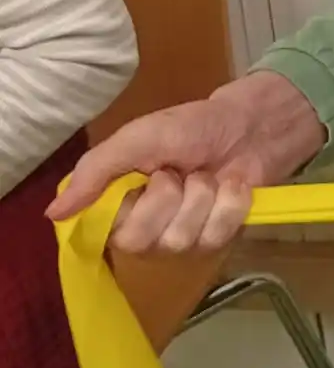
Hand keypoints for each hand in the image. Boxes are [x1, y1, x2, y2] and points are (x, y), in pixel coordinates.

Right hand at [47, 71, 325, 252]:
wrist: (248, 125)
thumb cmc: (189, 128)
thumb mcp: (137, 138)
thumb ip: (94, 172)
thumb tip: (51, 214)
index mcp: (121, 205)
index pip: (110, 233)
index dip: (134, 208)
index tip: (148, 177)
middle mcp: (147, 228)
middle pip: (142, 242)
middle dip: (168, 199)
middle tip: (178, 172)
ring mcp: (183, 237)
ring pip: (182, 241)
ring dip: (201, 197)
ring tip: (206, 175)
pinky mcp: (218, 238)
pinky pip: (217, 236)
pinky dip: (229, 203)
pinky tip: (232, 186)